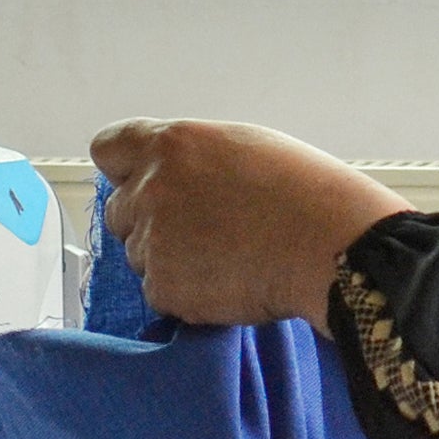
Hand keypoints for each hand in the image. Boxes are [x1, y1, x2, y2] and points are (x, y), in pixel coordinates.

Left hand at [88, 120, 410, 330]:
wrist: (330, 246)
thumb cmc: (305, 194)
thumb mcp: (244, 147)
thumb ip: (192, 158)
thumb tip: (174, 174)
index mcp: (171, 144)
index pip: (108, 148)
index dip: (124, 169)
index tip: (138, 182)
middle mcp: (151, 188)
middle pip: (119, 212)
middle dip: (149, 223)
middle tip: (201, 233)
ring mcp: (153, 239)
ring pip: (140, 256)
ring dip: (170, 261)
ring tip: (226, 258)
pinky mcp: (163, 287)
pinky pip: (160, 294)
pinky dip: (186, 294)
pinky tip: (228, 281)